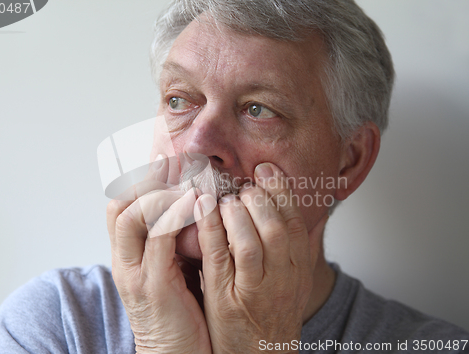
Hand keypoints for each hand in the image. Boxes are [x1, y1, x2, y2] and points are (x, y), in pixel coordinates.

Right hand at [107, 155, 210, 353]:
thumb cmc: (178, 311)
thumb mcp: (171, 270)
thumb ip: (173, 242)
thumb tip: (192, 207)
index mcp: (128, 256)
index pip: (119, 207)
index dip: (137, 180)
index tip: (163, 159)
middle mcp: (125, 261)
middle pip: (118, 206)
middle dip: (143, 178)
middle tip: (170, 159)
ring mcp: (135, 274)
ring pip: (130, 218)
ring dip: (157, 190)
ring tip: (181, 172)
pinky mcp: (154, 287)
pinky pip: (159, 241)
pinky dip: (174, 214)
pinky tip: (193, 199)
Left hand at [195, 162, 327, 353]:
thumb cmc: (272, 315)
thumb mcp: (296, 283)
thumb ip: (300, 249)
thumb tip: (309, 216)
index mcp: (298, 270)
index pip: (294, 222)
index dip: (281, 192)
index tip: (266, 170)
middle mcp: (281, 279)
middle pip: (276, 228)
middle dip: (259, 198)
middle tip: (245, 185)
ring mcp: (254, 289)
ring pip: (250, 242)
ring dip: (237, 212)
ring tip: (227, 198)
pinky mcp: (227, 298)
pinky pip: (219, 257)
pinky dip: (211, 228)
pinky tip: (203, 208)